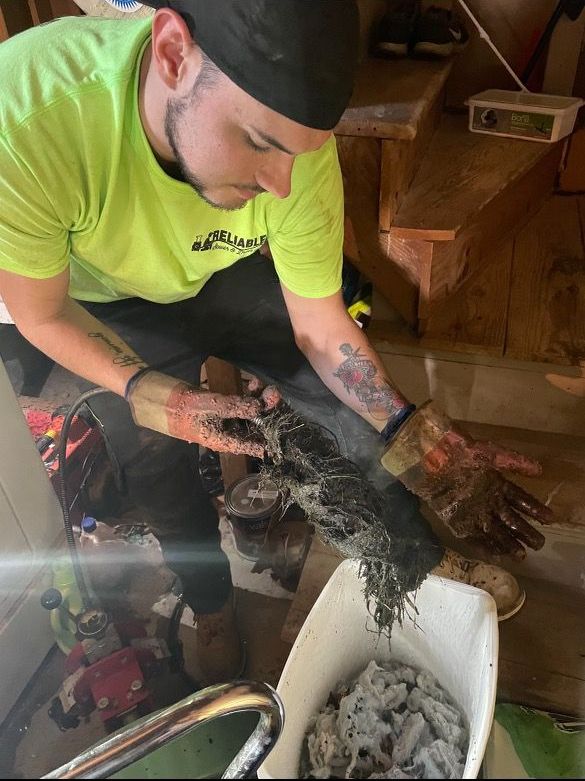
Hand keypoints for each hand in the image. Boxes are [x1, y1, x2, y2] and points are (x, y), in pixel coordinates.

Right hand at [127, 369, 280, 456]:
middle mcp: (224, 433)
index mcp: (222, 440)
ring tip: (265, 387)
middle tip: (274, 395)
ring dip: (257, 401)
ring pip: (246, 414)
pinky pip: (237, 405)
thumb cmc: (180, 406)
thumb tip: (261, 408)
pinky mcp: (217, 408)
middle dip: (265, 412)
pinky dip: (246, 395)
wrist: (155, 396)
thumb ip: (235, 406)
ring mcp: (221, 420)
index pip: (251, 446)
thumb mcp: (210, 405)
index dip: (268, 441)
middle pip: (251, 427)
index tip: (283, 435)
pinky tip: (252, 384)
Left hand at [380, 402, 553, 557]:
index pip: (521, 500)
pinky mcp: (457, 521)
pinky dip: (486, 546)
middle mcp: (488, 501)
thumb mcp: (491, 453)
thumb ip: (515, 461)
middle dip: (525, 532)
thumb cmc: (463, 452)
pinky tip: (499, 554)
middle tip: (539, 543)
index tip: (550, 518)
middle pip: (511, 520)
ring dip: (508, 543)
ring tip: (522, 555)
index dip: (535, 509)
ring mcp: (473, 512)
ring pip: (496, 531)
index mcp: (497, 484)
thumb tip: (541, 469)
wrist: (433, 457)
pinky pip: (474, 537)